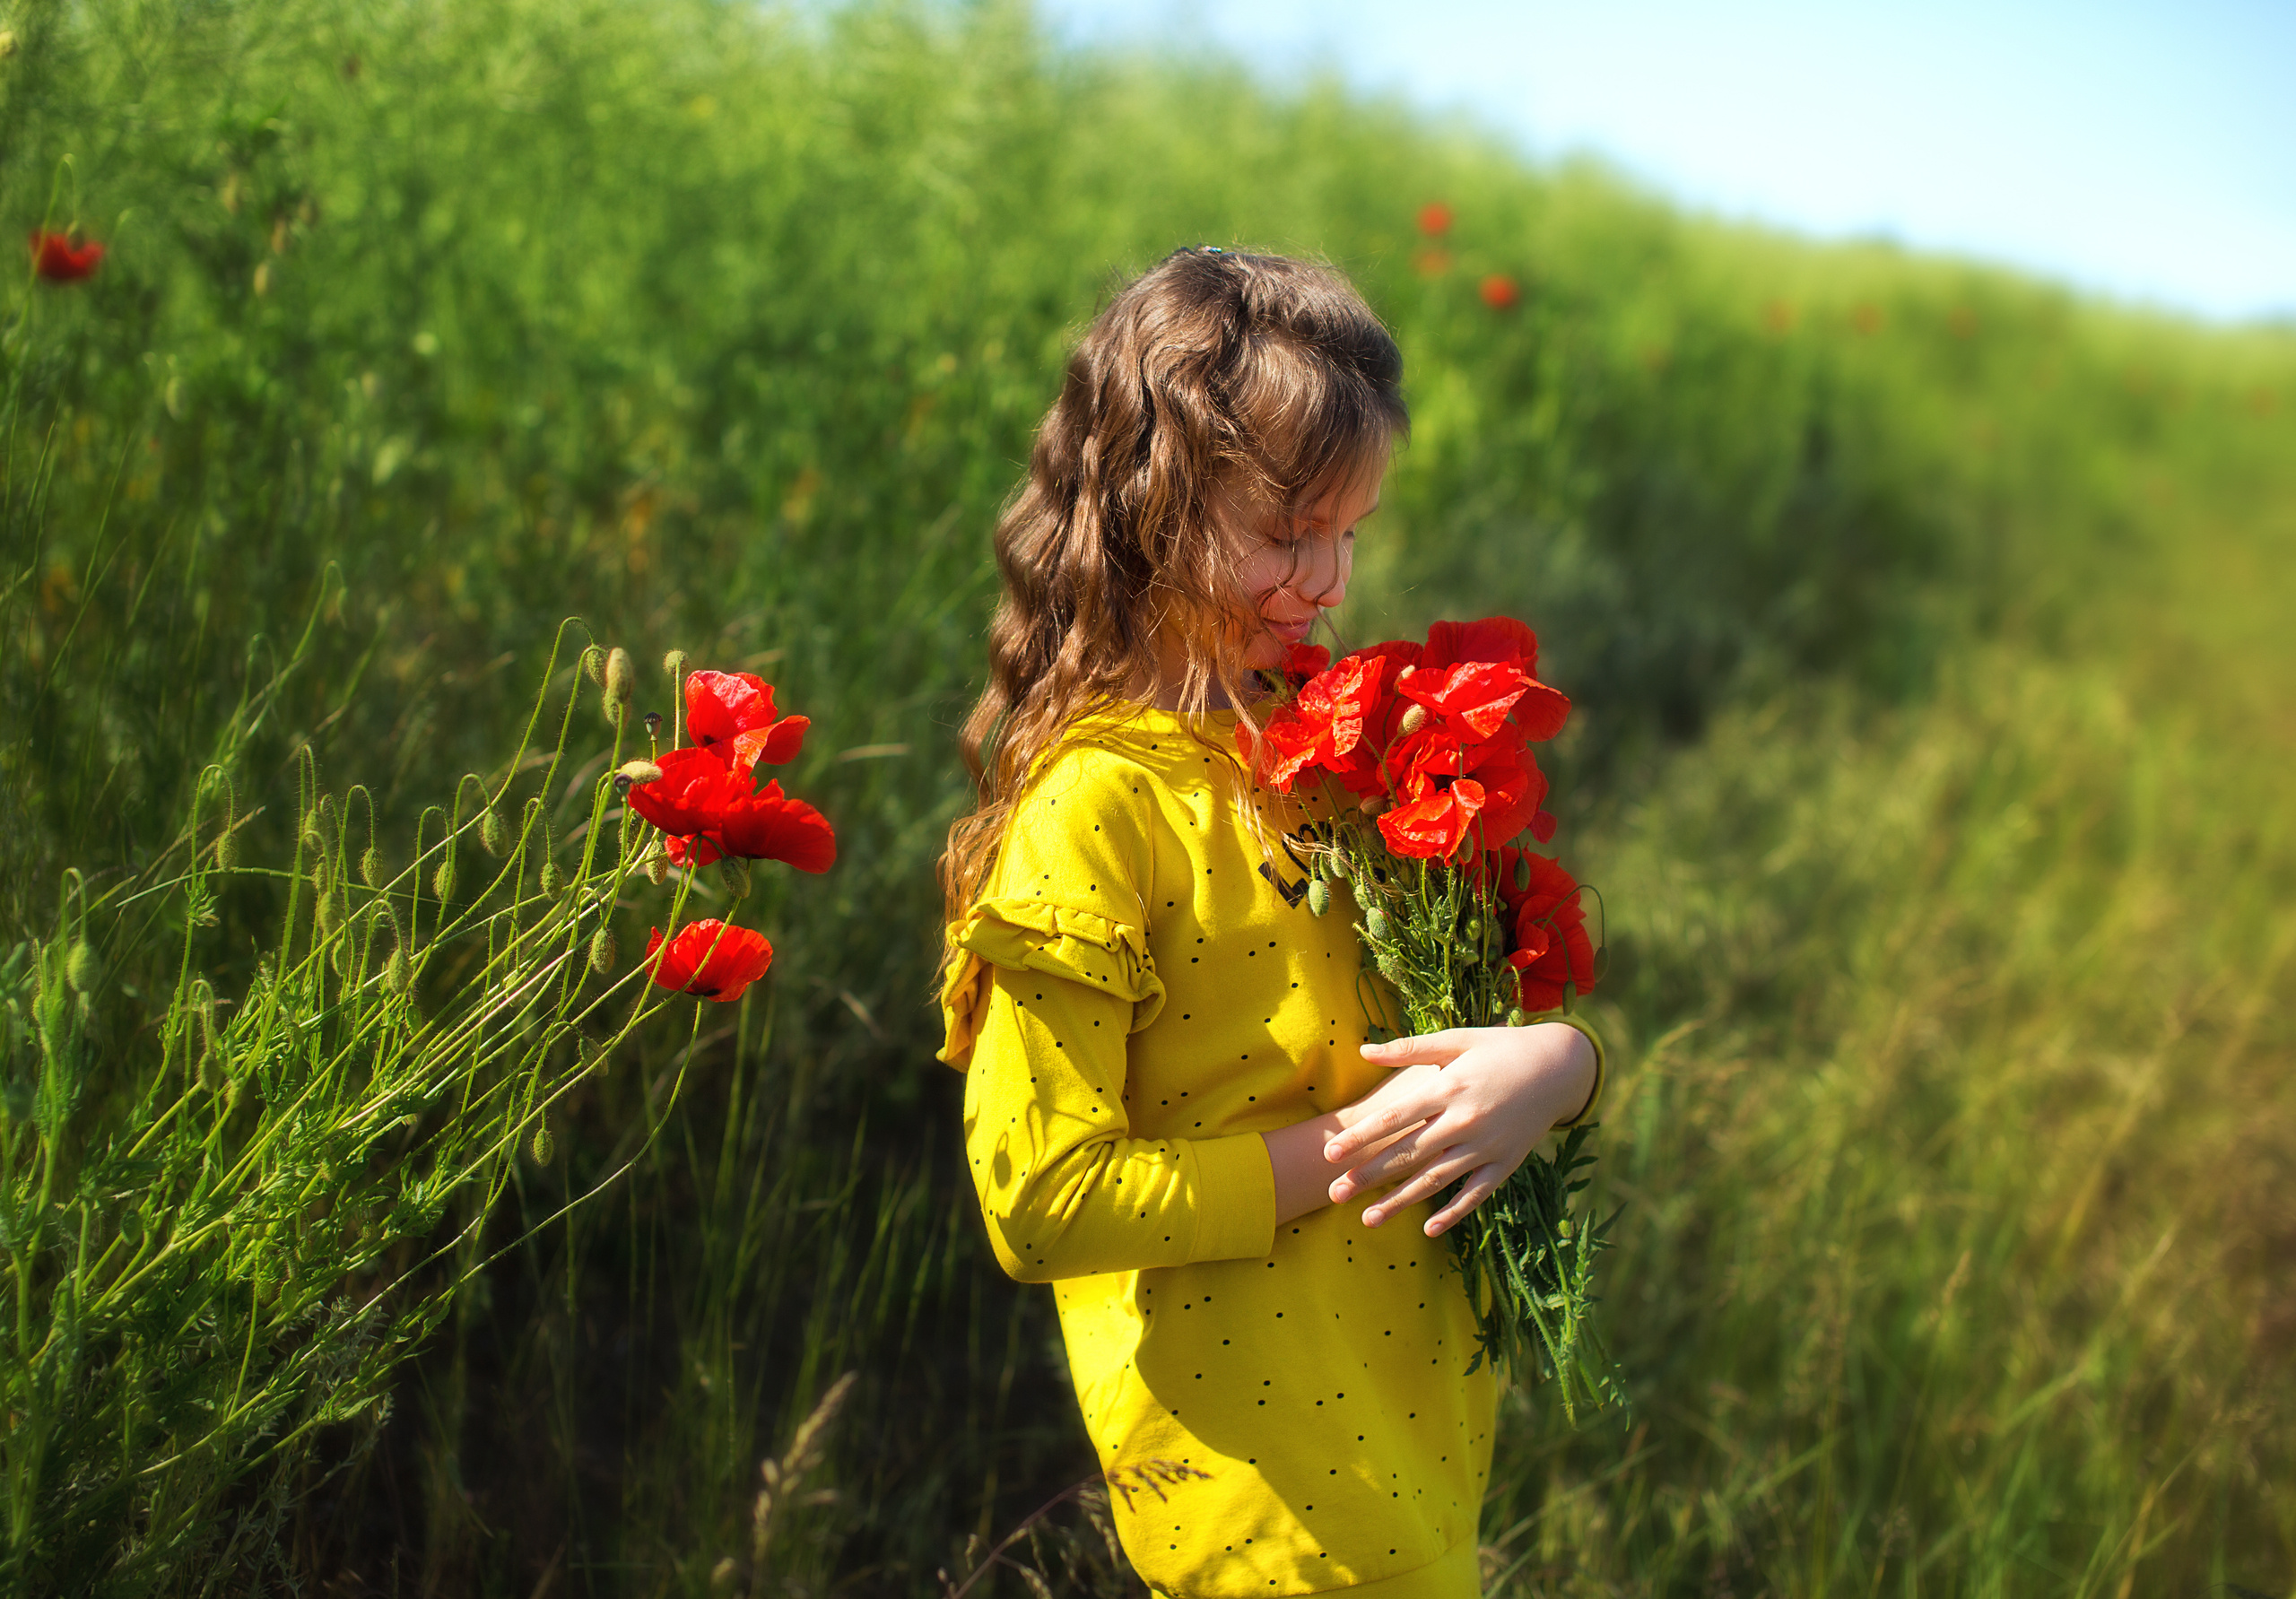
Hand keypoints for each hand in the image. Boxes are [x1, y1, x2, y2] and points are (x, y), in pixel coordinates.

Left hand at [1321, 1024, 1595, 1235]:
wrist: (1560, 1066)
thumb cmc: (1502, 1048)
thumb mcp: (1457, 1039)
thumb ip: (1410, 1048)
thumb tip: (1364, 1049)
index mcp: (1449, 1087)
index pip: (1395, 1117)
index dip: (1361, 1137)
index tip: (1330, 1153)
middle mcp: (1465, 1120)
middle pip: (1409, 1153)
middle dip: (1370, 1175)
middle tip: (1335, 1193)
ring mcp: (1487, 1146)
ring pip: (1436, 1180)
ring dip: (1400, 1201)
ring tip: (1367, 1220)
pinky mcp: (1506, 1163)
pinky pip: (1476, 1193)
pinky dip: (1454, 1213)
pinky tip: (1427, 1230)